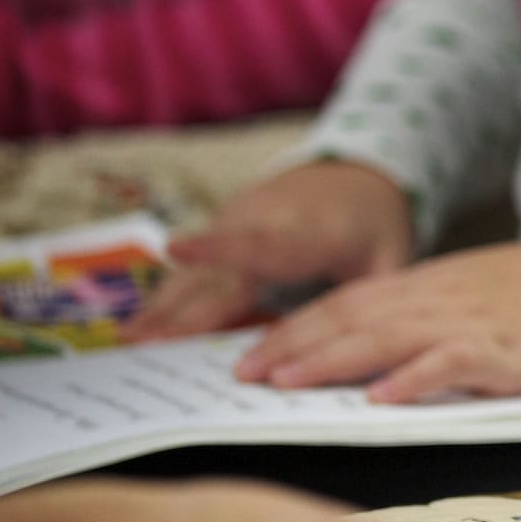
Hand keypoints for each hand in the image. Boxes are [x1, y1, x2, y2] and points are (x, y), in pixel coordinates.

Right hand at [126, 161, 412, 340]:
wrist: (352, 174)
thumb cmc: (375, 225)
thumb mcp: (392, 256)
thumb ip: (377, 298)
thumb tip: (365, 347)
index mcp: (310, 231)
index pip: (264, 243)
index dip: (222, 249)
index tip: (178, 248)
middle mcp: (265, 224)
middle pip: (220, 273)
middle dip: (183, 309)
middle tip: (143, 343)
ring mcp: (238, 224)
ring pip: (198, 273)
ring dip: (163, 308)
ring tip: (129, 341)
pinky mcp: (222, 231)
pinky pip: (193, 273)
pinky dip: (167, 301)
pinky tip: (137, 330)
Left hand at [231, 240, 520, 401]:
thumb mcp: (484, 290)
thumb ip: (433, 310)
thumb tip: (381, 341)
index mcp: (436, 283)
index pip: (350, 300)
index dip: (298, 324)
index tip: (254, 350)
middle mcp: (444, 298)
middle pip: (354, 316)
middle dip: (294, 343)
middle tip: (243, 373)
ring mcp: (474, 324)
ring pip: (388, 337)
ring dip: (333, 360)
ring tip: (287, 383)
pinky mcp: (508, 354)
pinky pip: (451, 365)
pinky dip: (412, 380)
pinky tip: (379, 398)